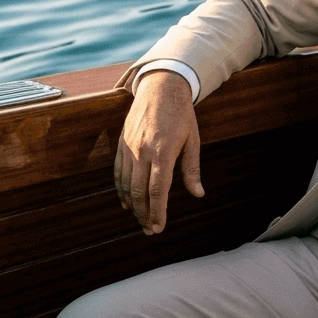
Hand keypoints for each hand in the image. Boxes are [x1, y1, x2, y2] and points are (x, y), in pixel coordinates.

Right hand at [114, 71, 203, 234]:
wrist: (161, 87)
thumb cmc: (181, 114)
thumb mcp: (192, 139)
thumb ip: (191, 168)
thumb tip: (198, 194)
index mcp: (163, 151)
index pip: (158, 190)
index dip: (158, 212)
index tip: (159, 228)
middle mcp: (143, 151)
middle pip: (139, 192)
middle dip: (144, 214)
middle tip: (150, 230)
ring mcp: (129, 147)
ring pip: (126, 185)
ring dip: (132, 205)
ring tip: (140, 219)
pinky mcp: (121, 143)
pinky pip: (118, 172)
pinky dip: (121, 190)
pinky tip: (126, 201)